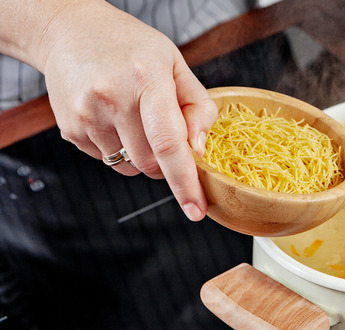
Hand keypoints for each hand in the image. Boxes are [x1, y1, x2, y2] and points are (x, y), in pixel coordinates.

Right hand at [38, 0, 214, 220]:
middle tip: (166, 135)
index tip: (197, 208)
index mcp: (145, 80)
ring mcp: (87, 116)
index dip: (185, 182)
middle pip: (151, 164)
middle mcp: (112, 99)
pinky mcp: (70, 129)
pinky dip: (119, 149)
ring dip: (142, 156)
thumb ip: (198, 106)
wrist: (70, 31)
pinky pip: (106, 160)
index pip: (168, 143)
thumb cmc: (132, 48)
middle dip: (166, 163)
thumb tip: (200, 149)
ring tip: (134, 117)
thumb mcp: (175, 64)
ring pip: (129, 167)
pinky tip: (113, 117)